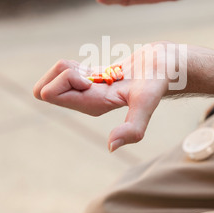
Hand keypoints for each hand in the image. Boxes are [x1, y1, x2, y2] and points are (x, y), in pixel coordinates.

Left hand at [33, 43, 171, 151]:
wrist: (167, 66)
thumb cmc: (158, 81)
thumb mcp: (147, 102)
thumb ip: (133, 128)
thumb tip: (111, 147)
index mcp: (90, 107)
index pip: (49, 93)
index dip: (66, 79)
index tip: (92, 79)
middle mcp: (85, 102)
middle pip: (46, 87)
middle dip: (63, 72)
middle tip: (93, 74)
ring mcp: (88, 90)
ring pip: (56, 75)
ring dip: (73, 66)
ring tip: (101, 72)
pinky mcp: (92, 78)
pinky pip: (67, 71)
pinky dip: (75, 65)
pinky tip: (96, 69)